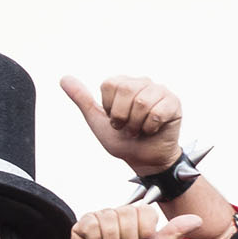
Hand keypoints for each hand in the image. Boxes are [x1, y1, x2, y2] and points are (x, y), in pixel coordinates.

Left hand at [61, 74, 182, 175]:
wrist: (143, 160)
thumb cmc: (122, 141)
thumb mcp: (97, 121)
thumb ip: (82, 99)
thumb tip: (64, 78)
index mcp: (122, 84)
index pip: (110, 84)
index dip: (110, 108)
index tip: (115, 120)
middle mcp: (142, 82)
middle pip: (126, 90)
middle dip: (122, 117)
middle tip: (127, 127)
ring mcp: (159, 91)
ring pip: (142, 102)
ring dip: (137, 124)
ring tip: (139, 130)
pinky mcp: (173, 102)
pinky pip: (157, 112)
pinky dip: (151, 127)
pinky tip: (153, 130)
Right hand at [66, 203, 200, 238]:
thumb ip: (173, 234)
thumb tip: (197, 220)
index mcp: (136, 216)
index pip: (145, 211)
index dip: (144, 234)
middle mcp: (118, 212)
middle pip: (126, 215)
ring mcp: (99, 216)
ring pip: (109, 221)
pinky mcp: (83, 224)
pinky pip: (93, 228)